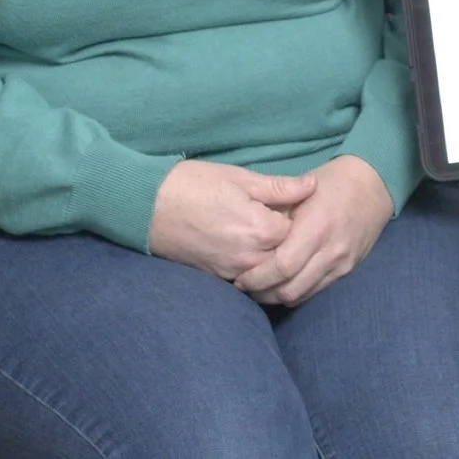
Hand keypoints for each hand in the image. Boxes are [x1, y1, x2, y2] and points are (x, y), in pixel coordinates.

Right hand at [148, 159, 316, 280]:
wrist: (145, 206)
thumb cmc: (192, 184)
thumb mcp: (240, 178)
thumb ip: (280, 187)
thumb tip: (313, 186)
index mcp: (260, 229)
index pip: (300, 232)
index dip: (300, 218)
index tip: (295, 206)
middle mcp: (250, 257)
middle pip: (288, 258)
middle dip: (292, 242)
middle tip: (285, 221)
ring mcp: (232, 271)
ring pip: (268, 273)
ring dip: (274, 258)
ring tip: (269, 236)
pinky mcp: (216, 277)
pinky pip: (247, 280)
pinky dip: (255, 269)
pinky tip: (251, 249)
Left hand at [234, 154, 395, 305]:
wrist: (373, 185)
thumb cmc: (330, 183)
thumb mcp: (300, 190)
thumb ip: (276, 215)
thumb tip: (248, 239)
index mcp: (316, 226)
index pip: (282, 266)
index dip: (257, 278)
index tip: (239, 278)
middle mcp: (331, 250)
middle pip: (290, 289)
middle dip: (262, 293)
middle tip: (244, 287)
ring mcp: (342, 264)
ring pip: (302, 295)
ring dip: (277, 297)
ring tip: (260, 288)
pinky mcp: (347, 270)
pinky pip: (316, 291)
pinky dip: (296, 291)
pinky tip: (283, 283)